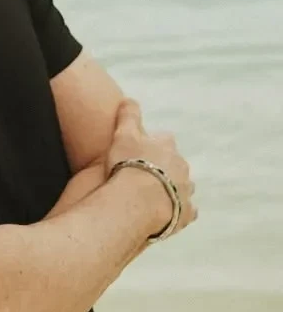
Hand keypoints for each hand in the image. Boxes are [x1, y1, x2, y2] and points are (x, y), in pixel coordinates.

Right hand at [105, 99, 196, 238]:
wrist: (138, 202)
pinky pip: (186, 211)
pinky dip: (179, 210)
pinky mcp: (186, 213)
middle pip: (175, 164)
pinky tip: (167, 213)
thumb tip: (130, 98)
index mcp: (167, 146)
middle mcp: (181, 166)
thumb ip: (128, 115)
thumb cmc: (129, 165)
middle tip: (144, 175)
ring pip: (183, 186)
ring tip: (154, 196)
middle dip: (164, 168)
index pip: (163, 140)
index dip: (151, 145)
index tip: (138, 151)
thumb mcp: (123, 134)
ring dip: (172, 188)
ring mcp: (186, 190)